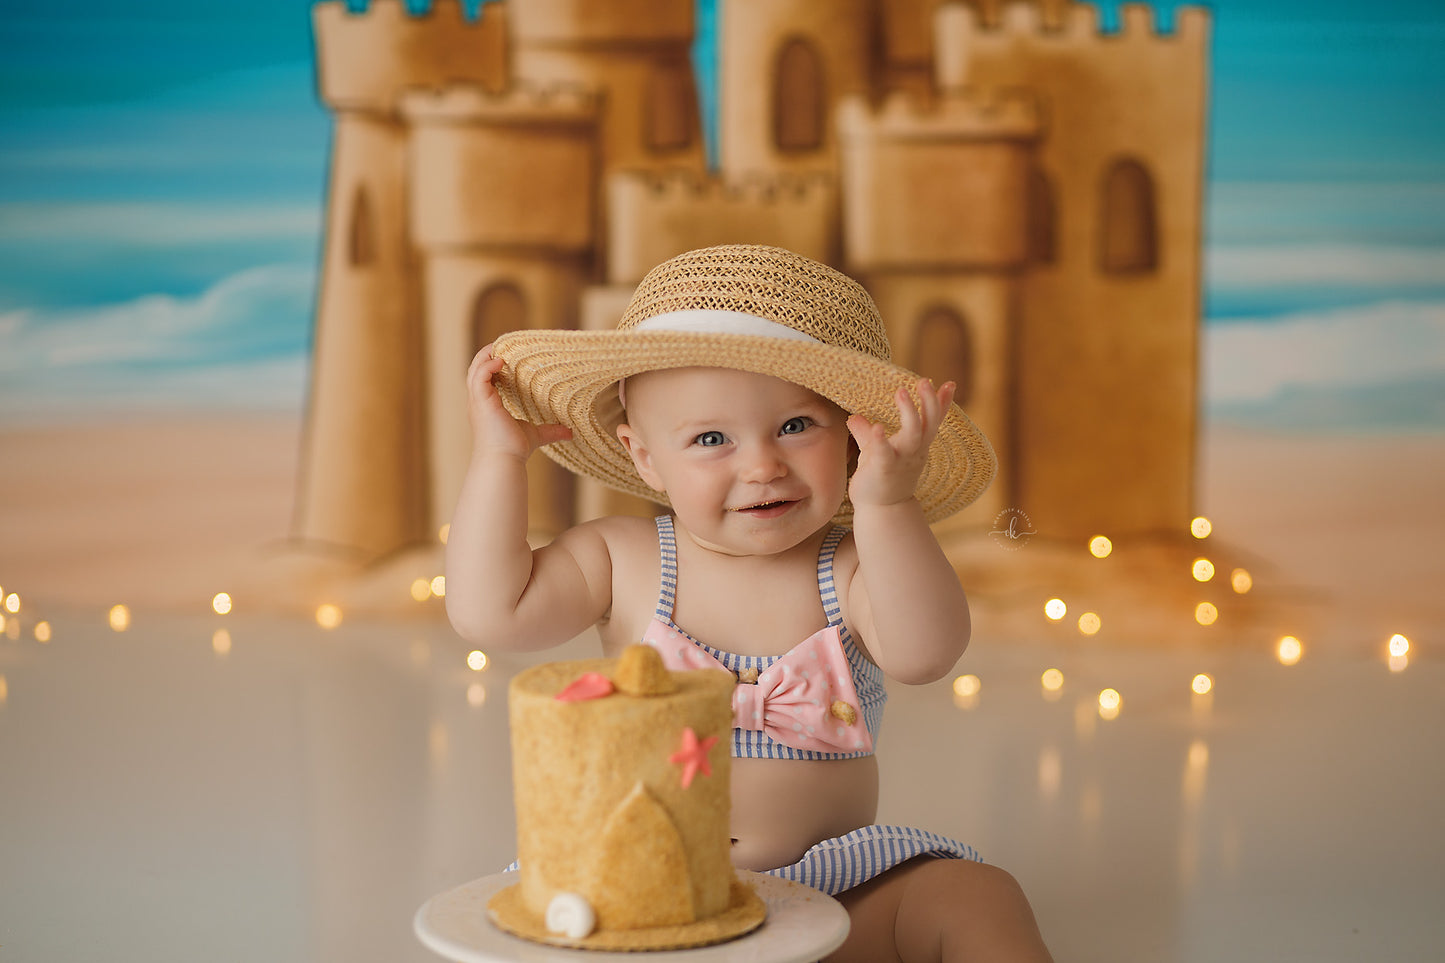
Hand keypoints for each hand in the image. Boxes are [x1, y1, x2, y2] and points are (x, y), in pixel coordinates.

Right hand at [466, 343, 571, 458]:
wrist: (504, 461)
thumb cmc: (514, 450)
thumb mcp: (535, 435)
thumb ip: (551, 431)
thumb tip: (569, 432)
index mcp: (487, 407)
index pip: (484, 380)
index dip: (491, 367)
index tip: (505, 357)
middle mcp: (479, 403)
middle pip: (475, 371)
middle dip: (485, 357)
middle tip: (500, 346)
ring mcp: (478, 402)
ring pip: (474, 370)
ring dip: (485, 357)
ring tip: (499, 348)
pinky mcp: (481, 402)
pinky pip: (479, 376)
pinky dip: (487, 365)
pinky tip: (500, 361)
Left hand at [846, 378, 953, 509]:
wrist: (880, 511)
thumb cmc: (879, 480)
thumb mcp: (875, 452)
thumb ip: (867, 433)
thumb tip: (854, 416)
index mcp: (916, 444)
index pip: (933, 421)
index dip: (942, 403)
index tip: (949, 384)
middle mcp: (914, 451)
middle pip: (929, 424)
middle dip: (929, 402)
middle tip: (924, 381)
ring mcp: (901, 461)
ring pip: (913, 435)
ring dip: (910, 412)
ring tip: (901, 392)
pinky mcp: (883, 470)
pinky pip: (885, 454)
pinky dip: (881, 440)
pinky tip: (877, 427)